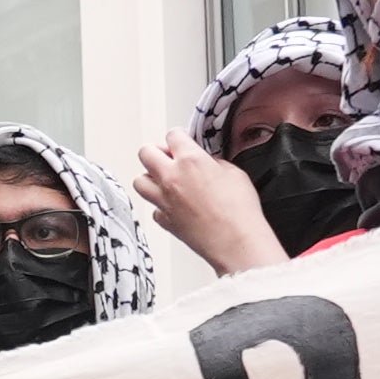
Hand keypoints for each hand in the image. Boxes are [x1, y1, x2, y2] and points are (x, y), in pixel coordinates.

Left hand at [138, 132, 278, 275]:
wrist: (236, 243)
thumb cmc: (239, 212)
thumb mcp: (234, 173)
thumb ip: (214, 163)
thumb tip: (207, 163)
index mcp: (190, 160)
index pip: (172, 135)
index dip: (179, 137)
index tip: (183, 142)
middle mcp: (171, 178)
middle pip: (145, 153)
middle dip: (157, 152)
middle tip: (170, 158)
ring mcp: (164, 200)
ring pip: (140, 181)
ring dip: (151, 178)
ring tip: (166, 181)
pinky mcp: (164, 220)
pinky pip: (153, 208)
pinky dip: (161, 205)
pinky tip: (174, 206)